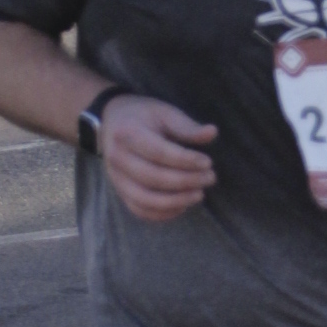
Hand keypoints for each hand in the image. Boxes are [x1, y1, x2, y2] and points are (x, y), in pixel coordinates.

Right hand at [99, 94, 217, 223]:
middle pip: (153, 177)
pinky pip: (140, 210)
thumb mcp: (165, 113)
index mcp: (128, 132)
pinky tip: (183, 205)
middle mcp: (117, 157)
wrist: (113, 121)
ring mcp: (116, 177)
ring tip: (199, 194)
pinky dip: (163, 213)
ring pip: (145, 199)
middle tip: (210, 177)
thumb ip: (187, 126)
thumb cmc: (144, 116)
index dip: (186, 160)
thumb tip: (212, 132)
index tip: (208, 162)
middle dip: (186, 181)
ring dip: (176, 201)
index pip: (159, 152)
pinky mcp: (119, 191)